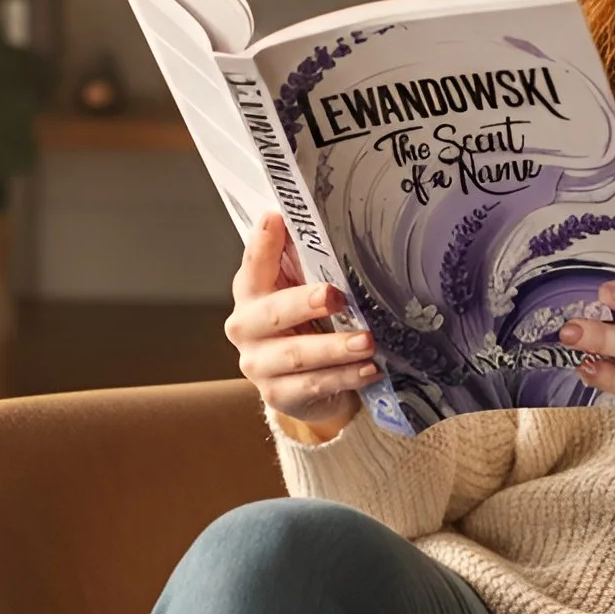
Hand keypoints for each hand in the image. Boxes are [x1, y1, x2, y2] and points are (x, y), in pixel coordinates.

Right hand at [225, 209, 376, 441]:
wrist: (304, 387)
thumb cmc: (305, 327)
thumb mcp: (303, 295)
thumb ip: (307, 269)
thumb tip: (336, 227)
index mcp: (250, 293)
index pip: (253, 264)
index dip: (263, 243)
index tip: (275, 218)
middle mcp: (245, 327)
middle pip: (271, 313)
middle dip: (303, 303)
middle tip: (334, 296)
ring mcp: (258, 365)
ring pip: (296, 355)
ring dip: (335, 348)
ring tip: (367, 342)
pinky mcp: (277, 395)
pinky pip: (314, 384)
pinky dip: (345, 376)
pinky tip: (369, 369)